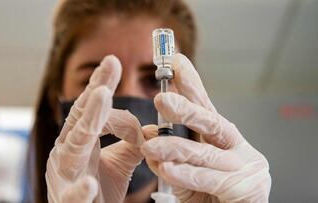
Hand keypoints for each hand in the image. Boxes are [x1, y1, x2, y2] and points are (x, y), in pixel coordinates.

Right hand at [46, 55, 154, 202]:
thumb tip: (152, 127)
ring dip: (88, 123)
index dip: (100, 85)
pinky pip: (73, 195)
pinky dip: (81, 189)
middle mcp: (67, 154)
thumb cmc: (99, 192)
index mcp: (79, 141)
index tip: (113, 61)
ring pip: (73, 148)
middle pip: (80, 120)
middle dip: (95, 96)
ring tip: (102, 97)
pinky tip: (90, 183)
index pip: (90, 109)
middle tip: (110, 69)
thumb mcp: (119, 164)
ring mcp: (65, 177)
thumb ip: (132, 144)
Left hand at [141, 54, 270, 202]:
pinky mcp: (247, 189)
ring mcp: (245, 166)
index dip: (191, 84)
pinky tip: (167, 168)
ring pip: (206, 152)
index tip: (176, 62)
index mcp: (222, 138)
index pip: (206, 107)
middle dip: (187, 108)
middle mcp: (237, 147)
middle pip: (211, 122)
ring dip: (176, 147)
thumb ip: (171, 153)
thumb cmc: (210, 196)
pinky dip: (186, 174)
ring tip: (151, 146)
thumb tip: (148, 133)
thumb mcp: (187, 171)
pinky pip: (209, 180)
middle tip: (162, 97)